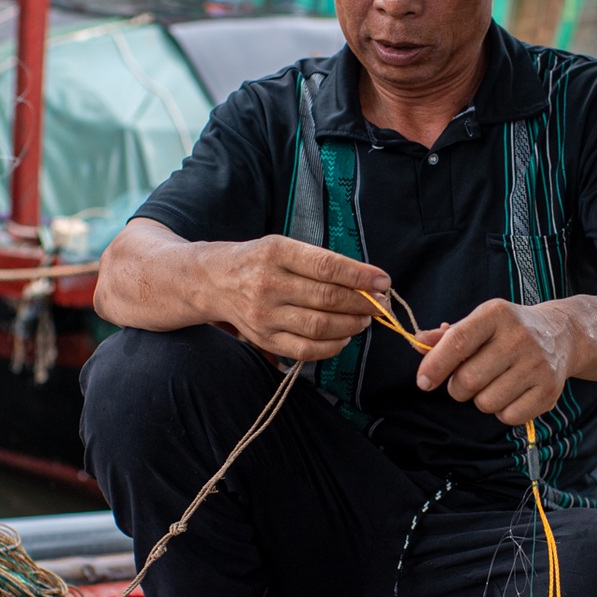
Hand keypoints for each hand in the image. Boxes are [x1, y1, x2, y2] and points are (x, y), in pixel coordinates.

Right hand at [210, 236, 389, 362]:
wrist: (213, 281)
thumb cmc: (257, 261)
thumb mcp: (283, 246)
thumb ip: (319, 262)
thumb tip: (365, 281)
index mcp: (276, 253)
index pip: (327, 266)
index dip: (360, 276)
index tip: (383, 281)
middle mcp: (268, 284)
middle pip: (327, 298)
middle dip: (362, 303)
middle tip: (380, 303)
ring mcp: (264, 315)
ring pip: (319, 326)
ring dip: (351, 325)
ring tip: (364, 319)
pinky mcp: (263, 339)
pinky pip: (305, 350)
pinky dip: (332, 346)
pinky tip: (343, 337)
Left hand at [414, 299, 574, 426]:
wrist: (561, 334)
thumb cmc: (509, 330)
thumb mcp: (480, 322)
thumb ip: (447, 336)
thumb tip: (417, 343)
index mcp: (496, 314)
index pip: (458, 342)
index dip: (435, 365)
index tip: (423, 382)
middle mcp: (519, 337)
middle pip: (468, 380)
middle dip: (458, 388)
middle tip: (467, 380)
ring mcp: (537, 365)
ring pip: (485, 402)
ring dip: (481, 400)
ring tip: (494, 383)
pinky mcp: (549, 390)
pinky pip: (508, 417)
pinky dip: (502, 412)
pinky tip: (511, 393)